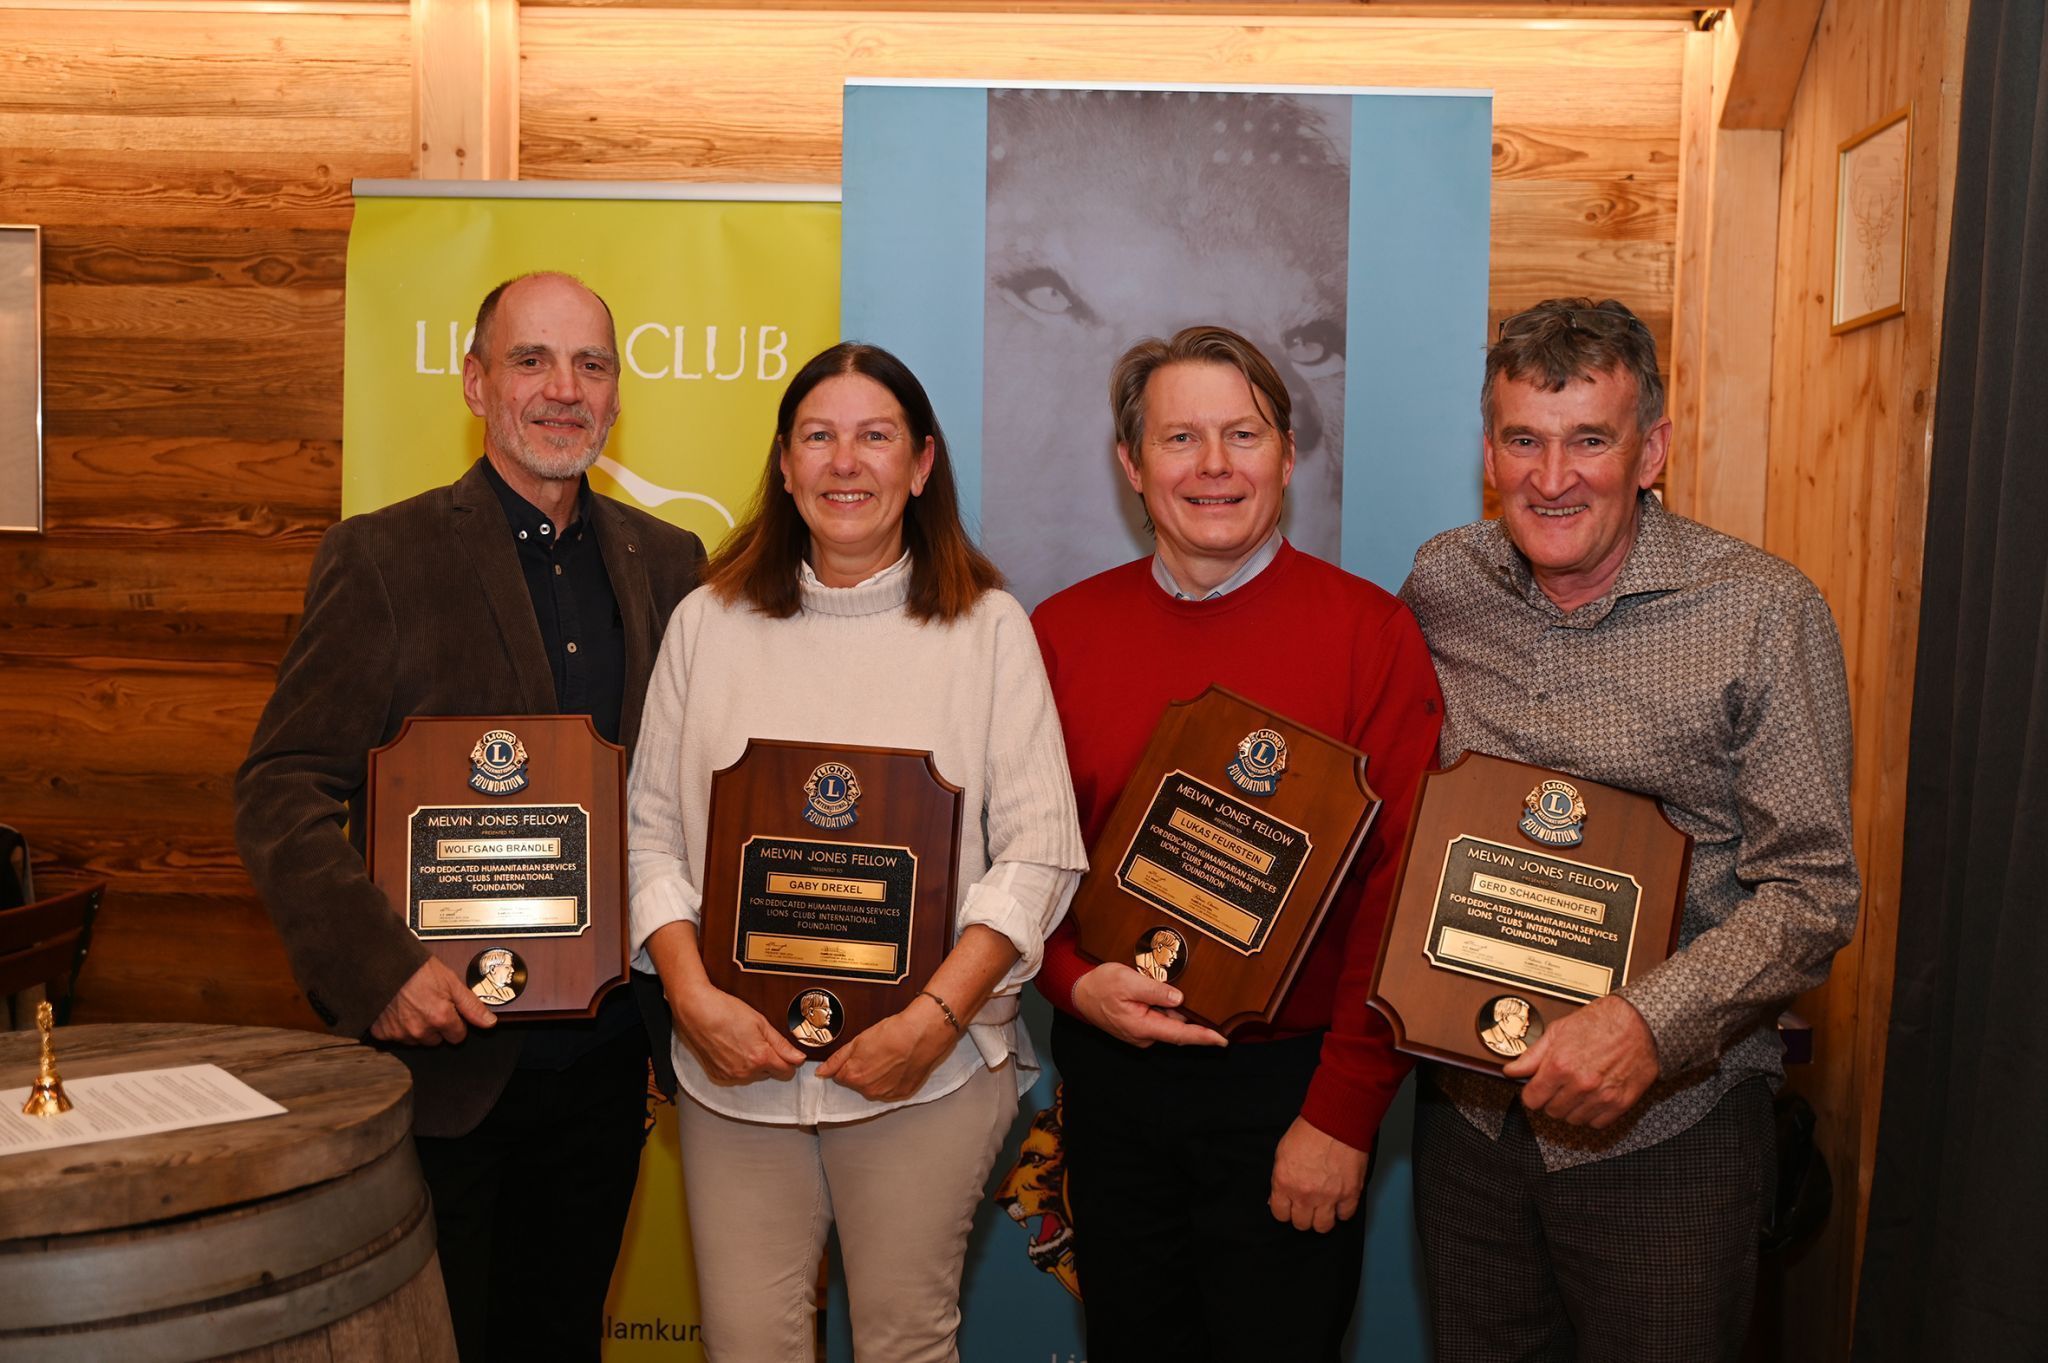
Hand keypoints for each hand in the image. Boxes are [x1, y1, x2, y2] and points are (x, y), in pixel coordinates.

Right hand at [369, 957, 497, 1045]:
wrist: (384, 962)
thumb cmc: (417, 968)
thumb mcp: (452, 982)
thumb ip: (472, 1006)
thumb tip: (489, 1023)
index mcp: (440, 1018)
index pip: (458, 1036)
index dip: (456, 1023)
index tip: (449, 1011)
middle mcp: (420, 1030)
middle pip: (437, 1040)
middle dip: (436, 1026)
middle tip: (428, 1004)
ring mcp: (400, 1033)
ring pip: (416, 1040)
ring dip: (417, 1028)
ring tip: (412, 1005)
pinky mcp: (382, 1033)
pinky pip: (395, 1037)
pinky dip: (397, 1026)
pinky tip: (397, 1010)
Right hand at [671, 981, 805, 1084]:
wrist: (697, 1011)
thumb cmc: (727, 1011)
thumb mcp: (760, 1022)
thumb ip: (781, 1044)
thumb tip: (799, 1058)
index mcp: (760, 1058)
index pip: (787, 1072)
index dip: (789, 1060)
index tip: (785, 1051)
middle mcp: (746, 1072)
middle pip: (770, 1073)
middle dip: (769, 1060)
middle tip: (758, 1039)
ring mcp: (730, 1076)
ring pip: (753, 1075)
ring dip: (753, 1064)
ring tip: (742, 1041)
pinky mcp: (718, 1076)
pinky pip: (737, 1076)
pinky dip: (738, 1066)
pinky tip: (731, 1049)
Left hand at [816, 997, 957, 1101]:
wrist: (921, 1034)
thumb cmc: (891, 1033)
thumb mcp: (858, 1041)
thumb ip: (836, 1059)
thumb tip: (821, 1072)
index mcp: (853, 1076)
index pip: (840, 1076)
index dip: (849, 1063)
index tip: (859, 1054)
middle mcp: (868, 1090)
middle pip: (857, 1083)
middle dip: (862, 1070)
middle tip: (876, 1053)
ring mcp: (886, 1094)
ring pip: (874, 1087)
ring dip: (878, 1076)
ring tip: (889, 1058)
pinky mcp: (903, 1094)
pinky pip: (891, 1090)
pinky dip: (893, 1080)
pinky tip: (899, 1066)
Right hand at [1070, 963, 1227, 1048]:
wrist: (1078, 992)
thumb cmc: (1101, 985)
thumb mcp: (1128, 981)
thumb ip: (1154, 990)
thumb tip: (1179, 998)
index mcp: (1142, 1027)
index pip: (1180, 1035)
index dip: (1203, 1037)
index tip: (1222, 1040)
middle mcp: (1143, 1035)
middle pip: (1176, 1028)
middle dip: (1190, 1015)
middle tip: (1198, 998)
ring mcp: (1140, 1032)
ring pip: (1167, 1022)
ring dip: (1173, 1009)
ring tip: (1168, 990)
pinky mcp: (1138, 1026)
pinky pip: (1158, 1019)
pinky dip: (1164, 1009)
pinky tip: (1162, 995)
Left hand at [1268, 1117, 1368, 1232]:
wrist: (1336, 1121)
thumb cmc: (1308, 1132)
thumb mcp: (1282, 1153)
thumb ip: (1280, 1179)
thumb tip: (1278, 1199)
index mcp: (1284, 1183)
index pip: (1280, 1214)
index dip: (1285, 1211)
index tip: (1290, 1206)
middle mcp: (1305, 1195)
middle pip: (1302, 1224)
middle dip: (1303, 1216)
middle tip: (1308, 1205)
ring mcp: (1328, 1197)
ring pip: (1323, 1227)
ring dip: (1322, 1219)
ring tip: (1324, 1208)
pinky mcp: (1349, 1194)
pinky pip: (1345, 1216)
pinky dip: (1342, 1211)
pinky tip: (1340, 1202)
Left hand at [1503, 994, 1660, 1127]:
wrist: (1640, 1023)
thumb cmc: (1601, 1022)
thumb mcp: (1559, 1031)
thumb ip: (1532, 1055)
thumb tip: (1512, 1070)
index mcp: (1560, 1065)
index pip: (1532, 1100)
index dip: (1532, 1093)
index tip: (1537, 1088)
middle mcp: (1579, 1084)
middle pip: (1551, 1111)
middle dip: (1551, 1099)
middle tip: (1560, 1085)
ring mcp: (1600, 1096)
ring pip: (1572, 1120)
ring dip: (1571, 1108)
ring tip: (1577, 1089)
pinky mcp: (1620, 1104)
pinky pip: (1596, 1123)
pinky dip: (1592, 1114)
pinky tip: (1593, 1097)